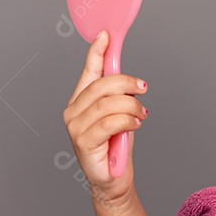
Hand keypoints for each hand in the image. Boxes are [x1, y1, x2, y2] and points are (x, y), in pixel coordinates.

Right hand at [62, 29, 147, 209]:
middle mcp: (73, 111)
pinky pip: (110, 123)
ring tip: (140, 116)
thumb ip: (118, 96)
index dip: (97, 53)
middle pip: (102, 86)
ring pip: (108, 104)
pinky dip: (127, 121)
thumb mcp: (119, 114)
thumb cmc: (115, 146)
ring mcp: (75, 127)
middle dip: (126, 83)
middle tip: (142, 88)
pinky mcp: (83, 142)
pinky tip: (135, 126)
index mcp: (80, 100)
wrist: (113, 179)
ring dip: (131, 107)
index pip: (88, 72)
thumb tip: (128, 77)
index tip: (106, 36)